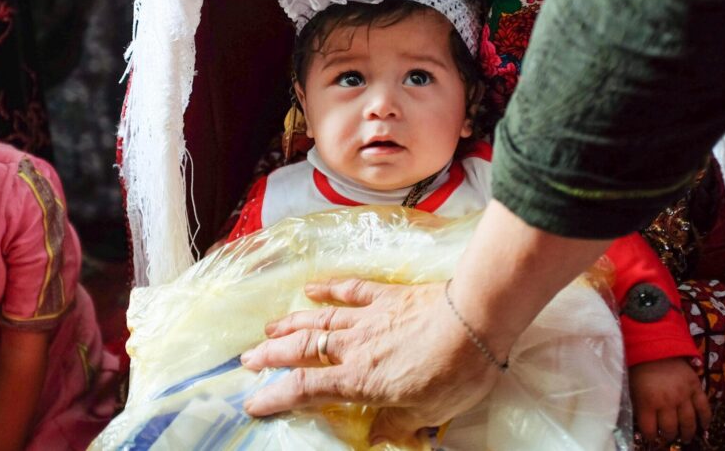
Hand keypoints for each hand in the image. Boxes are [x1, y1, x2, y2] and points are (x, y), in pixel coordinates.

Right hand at [239, 278, 500, 444]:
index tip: (253, 403)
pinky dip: (328, 289)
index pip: (307, 389)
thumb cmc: (455, 372)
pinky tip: (311, 289)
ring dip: (290, 324)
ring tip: (267, 329)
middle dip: (271, 355)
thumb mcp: (428, 413)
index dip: (277, 396)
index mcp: (361, 379)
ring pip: (319, 321)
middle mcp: (356, 347)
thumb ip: (397, 424)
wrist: (477, 320)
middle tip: (247, 359)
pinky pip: (350, 290)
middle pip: (303, 350)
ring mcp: (369, 317)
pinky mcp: (387, 296)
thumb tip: (375, 435)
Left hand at [628, 357, 711, 442]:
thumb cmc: (639, 367)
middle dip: (669, 436)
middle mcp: (666, 401)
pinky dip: (706, 419)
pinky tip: (704, 427)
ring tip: (685, 438)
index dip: (651, 437)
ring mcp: (683, 394)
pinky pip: (704, 407)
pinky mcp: (695, 386)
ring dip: (687, 433)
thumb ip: (639, 408)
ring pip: (689, 422)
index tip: (652, 438)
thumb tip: (646, 426)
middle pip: (671, 429)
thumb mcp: (632, 388)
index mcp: (647, 401)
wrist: (654, 343)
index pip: (650, 430)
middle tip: (669, 437)